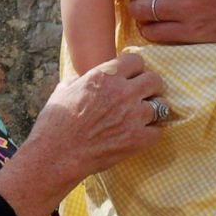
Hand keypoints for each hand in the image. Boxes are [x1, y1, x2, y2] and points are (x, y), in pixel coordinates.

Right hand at [0, 53, 162, 215]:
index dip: (134, 68)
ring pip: (160, 105)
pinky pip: (158, 131)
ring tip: (142, 116)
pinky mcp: (136, 139)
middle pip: (155, 79)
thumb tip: (87, 78)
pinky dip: (151, 133)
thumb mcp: (65, 88)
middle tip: (143, 94)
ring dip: (152, 110)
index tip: (131, 76)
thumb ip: (84, 79)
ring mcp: (132, 116)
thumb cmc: (55, 122)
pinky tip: (140, 134)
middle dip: (150, 86)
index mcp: (105, 75)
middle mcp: (122, 92)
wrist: (55, 155)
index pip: (136, 60)